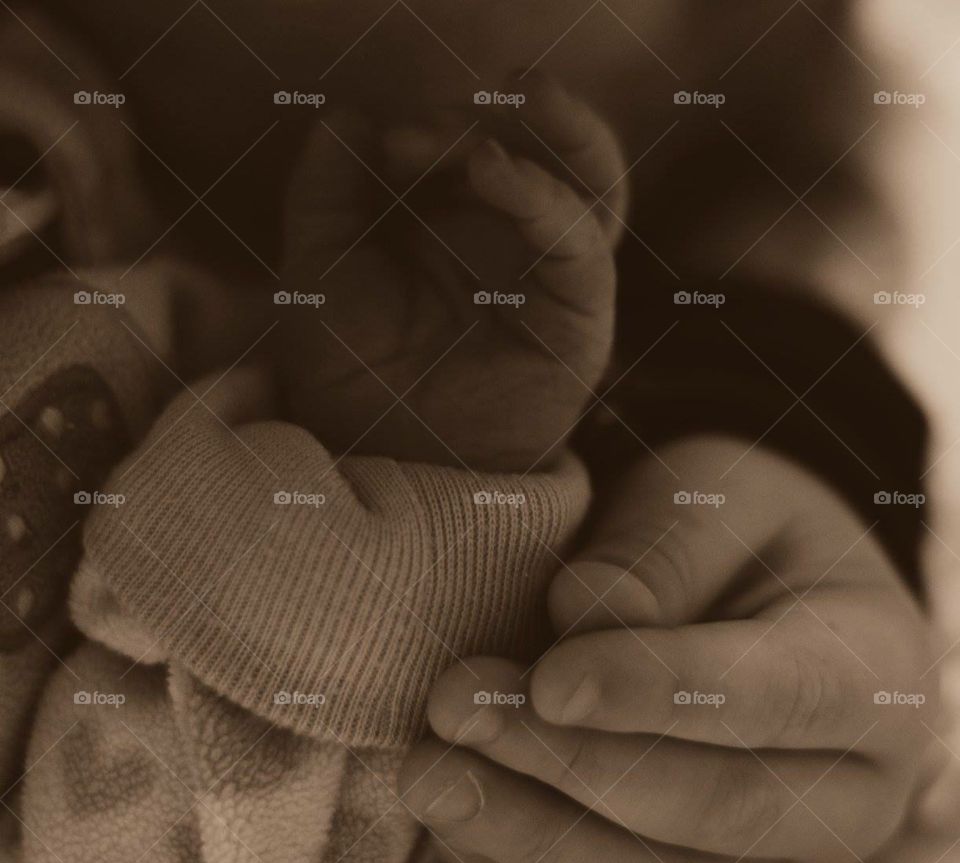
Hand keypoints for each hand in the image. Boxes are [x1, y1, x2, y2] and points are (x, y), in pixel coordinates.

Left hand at [278, 74, 625, 469]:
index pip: (473, 148)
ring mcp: (551, 284)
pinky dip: (543, 200)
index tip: (383, 141)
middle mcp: (513, 248)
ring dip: (563, 133)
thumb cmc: (351, 376)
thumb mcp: (320, 272)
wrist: (378, 463)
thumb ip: (328, 194)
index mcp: (456, 228)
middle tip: (446, 111)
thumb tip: (348, 117)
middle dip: (499, 117)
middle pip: (544, 155)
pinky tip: (492, 170)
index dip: (439, 129)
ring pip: (592, 188)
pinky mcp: (576, 325)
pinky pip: (580, 250)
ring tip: (524, 90)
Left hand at [400, 436, 937, 862]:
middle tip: (455, 708)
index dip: (659, 693)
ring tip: (431, 775)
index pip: (781, 698)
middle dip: (567, 766)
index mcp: (873, 674)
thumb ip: (662, 547)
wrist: (763, 615)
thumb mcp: (716, 496)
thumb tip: (582, 610)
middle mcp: (850, 799)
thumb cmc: (740, 541)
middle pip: (713, 812)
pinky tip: (458, 834)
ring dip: (529, 844)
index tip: (548, 679)